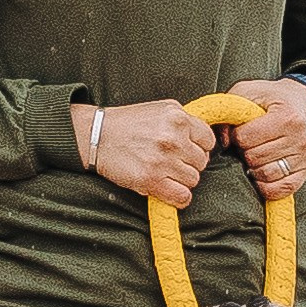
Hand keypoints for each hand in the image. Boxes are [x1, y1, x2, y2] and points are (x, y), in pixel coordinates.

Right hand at [75, 98, 214, 205]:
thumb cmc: (129, 122)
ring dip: (181, 180)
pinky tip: (169, 189)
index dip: (200, 147)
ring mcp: (162, 160)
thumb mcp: (161, 109)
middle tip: (172, 162)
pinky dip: (178, 197)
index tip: (188, 150)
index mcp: (177, 118)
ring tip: (165, 172)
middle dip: (189, 164)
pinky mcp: (151, 180)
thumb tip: (203, 137)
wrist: (98, 136)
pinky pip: (182, 196)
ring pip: (193, 180)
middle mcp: (173, 138)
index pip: (208, 141)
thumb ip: (184, 120)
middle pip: (202, 162)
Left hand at [227, 77, 305, 198]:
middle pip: (255, 157)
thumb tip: (223, 141)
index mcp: (287, 116)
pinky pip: (280, 190)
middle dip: (245, 151)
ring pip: (266, 175)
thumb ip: (230, 111)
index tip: (242, 131)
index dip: (237, 136)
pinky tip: (263, 173)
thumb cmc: (274, 98)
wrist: (303, 102)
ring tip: (257, 156)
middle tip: (250, 144)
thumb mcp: (249, 92)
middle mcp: (300, 138)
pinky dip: (266, 185)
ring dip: (254, 168)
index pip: (246, 138)